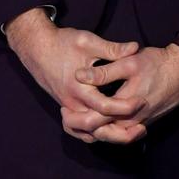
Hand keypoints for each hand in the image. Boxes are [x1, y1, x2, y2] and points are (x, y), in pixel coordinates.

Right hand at [5, 8, 145, 142]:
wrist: (37, 47)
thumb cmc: (63, 42)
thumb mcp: (88, 42)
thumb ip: (112, 48)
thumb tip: (135, 48)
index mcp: (78, 88)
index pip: (105, 107)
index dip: (125, 107)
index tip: (141, 101)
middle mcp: (72, 103)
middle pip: (97, 129)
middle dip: (120, 132)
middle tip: (141, 128)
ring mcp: (68, 107)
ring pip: (88, 134)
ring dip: (109, 136)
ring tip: (130, 133)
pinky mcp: (67, 107)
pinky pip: (80, 130)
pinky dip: (95, 133)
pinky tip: (111, 128)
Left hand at [69, 44, 178, 143]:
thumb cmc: (157, 64)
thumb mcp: (130, 62)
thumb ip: (104, 71)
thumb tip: (79, 75)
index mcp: (124, 107)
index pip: (94, 121)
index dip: (76, 117)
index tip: (63, 107)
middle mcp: (131, 121)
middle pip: (100, 134)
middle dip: (81, 128)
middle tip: (65, 117)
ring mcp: (139, 123)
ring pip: (111, 136)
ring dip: (93, 131)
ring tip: (77, 120)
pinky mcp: (145, 122)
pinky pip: (121, 133)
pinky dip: (107, 130)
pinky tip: (99, 121)